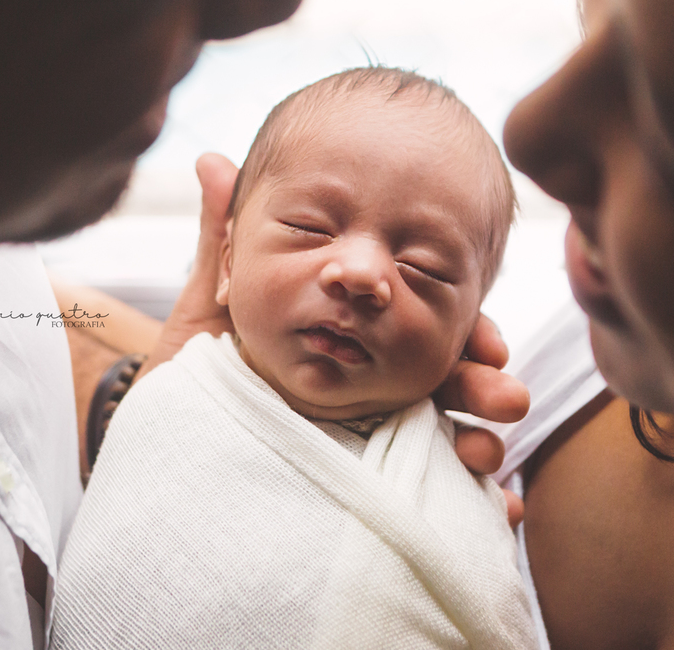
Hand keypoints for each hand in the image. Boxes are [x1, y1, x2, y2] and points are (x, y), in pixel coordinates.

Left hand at [144, 153, 529, 527]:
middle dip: (485, 388)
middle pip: (446, 380)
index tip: (491, 343)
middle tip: (508, 398)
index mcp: (354, 332)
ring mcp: (371, 434)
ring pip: (445, 438)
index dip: (467, 331)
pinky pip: (425, 498)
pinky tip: (495, 513)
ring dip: (482, 447)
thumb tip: (210, 160)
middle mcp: (373, 382)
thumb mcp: (209, 303)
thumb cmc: (191, 364)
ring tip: (489, 460)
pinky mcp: (362, 484)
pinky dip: (470, 507)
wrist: (164, 436)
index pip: (426, 324)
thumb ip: (221, 238)